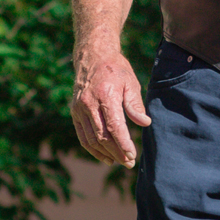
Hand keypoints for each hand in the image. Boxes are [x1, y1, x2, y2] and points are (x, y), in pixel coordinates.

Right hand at [71, 49, 147, 165]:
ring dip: (105, 154)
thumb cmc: (116, 70)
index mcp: (105, 95)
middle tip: (130, 163)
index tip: (132, 155)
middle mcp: (89, 103)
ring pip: (91, 139)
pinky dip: (93, 149)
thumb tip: (145, 123)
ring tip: (120, 161)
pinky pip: (82, 136)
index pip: (114, 126)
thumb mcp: (130, 82)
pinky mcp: (74, 112)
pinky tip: (105, 157)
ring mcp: (79, 109)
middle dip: (116, 152)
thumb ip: (135, 104)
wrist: (92, 57)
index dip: (123, 143)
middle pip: (102, 136)